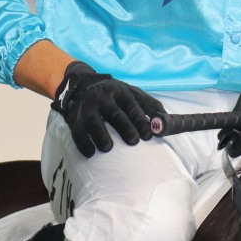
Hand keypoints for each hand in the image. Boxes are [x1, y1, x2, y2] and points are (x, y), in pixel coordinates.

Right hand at [51, 61, 165, 157]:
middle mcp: (103, 98)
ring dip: (101, 135)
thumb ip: (151, 106)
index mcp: (120, 92)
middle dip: (125, 128)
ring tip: (108, 148)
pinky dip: (83, 142)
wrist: (84, 87)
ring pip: (94, 122)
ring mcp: (88, 108)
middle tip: (133, 141)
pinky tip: (90, 153)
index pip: (132, 107)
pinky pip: (78, 131)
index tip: (148, 135)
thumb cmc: (116, 96)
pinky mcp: (75, 119)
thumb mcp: (133, 95)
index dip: (141, 121)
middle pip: (115, 114)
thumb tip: (165, 122)